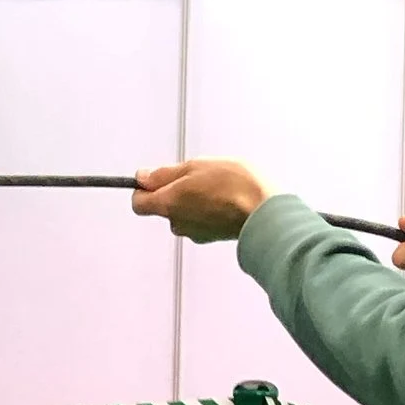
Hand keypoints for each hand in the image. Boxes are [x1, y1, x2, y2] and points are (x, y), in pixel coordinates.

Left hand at [132, 159, 270, 244]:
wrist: (266, 212)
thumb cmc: (233, 186)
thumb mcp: (195, 167)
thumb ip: (164, 174)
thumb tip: (142, 178)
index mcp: (167, 205)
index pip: (138, 203)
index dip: (144, 189)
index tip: (156, 177)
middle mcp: (177, 223)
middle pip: (163, 207)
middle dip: (174, 191)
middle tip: (197, 176)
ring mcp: (195, 232)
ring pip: (184, 212)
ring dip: (193, 199)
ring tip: (217, 185)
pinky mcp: (212, 237)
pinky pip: (201, 219)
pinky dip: (208, 209)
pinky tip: (227, 198)